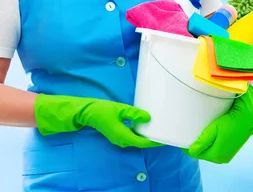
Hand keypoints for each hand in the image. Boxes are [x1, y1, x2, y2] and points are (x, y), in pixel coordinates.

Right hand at [35, 94, 162, 148]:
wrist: (86, 112)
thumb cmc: (102, 110)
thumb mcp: (120, 109)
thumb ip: (134, 113)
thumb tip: (148, 118)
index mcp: (123, 136)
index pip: (142, 142)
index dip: (155, 141)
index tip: (165, 138)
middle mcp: (121, 140)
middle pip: (141, 143)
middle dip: (153, 139)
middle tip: (165, 132)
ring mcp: (119, 139)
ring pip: (136, 140)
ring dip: (147, 137)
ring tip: (159, 130)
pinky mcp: (118, 135)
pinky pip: (132, 137)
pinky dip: (140, 134)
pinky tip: (146, 127)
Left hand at [186, 85, 252, 163]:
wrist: (248, 116)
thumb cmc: (231, 121)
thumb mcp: (214, 130)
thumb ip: (202, 142)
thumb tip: (191, 151)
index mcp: (217, 155)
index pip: (196, 154)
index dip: (188, 147)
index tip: (182, 139)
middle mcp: (222, 158)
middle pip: (203, 153)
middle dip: (195, 145)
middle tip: (189, 134)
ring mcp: (228, 153)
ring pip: (210, 150)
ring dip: (203, 143)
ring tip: (197, 133)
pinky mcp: (232, 148)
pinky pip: (217, 146)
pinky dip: (211, 142)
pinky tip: (209, 134)